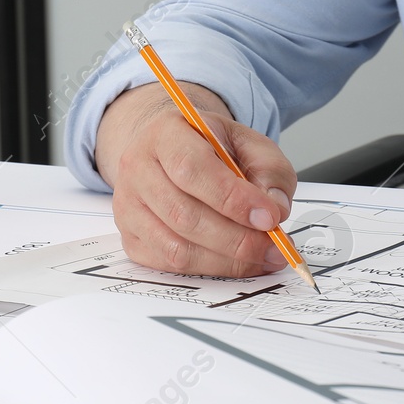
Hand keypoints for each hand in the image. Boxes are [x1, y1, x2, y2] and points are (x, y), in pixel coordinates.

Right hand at [95, 83, 296, 277]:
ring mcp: (128, 207)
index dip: (233, 199)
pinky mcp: (131, 238)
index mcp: (165, 134)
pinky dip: (210, 269)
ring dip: (226, 260)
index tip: (269, 217)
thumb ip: (270, 171)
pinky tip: (236, 262)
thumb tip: (275, 209)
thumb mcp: (249, 144)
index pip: (192, 169)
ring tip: (261, 257)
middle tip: (273, 247)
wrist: (172, 156)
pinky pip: (171, 265)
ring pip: (176, 248)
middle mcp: (137, 169)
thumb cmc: (211, 149)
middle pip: (183, 215)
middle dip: (237, 239)